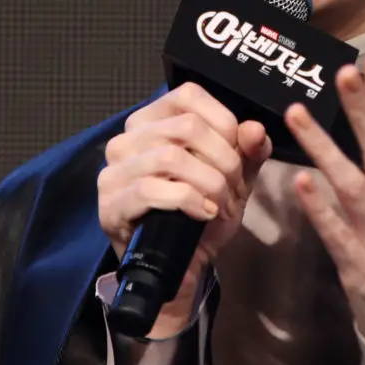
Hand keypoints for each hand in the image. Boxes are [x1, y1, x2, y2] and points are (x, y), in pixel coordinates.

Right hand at [100, 83, 271, 336]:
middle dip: (223, 160)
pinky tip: (203, 214)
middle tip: (235, 189)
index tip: (239, 155)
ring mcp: (113, 171)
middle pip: (186, 127)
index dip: (224, 123)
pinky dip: (188, 201)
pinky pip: (150, 190)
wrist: (183, 268)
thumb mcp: (236, 177)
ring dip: (209, 184)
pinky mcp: (110, 205)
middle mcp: (127, 138)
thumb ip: (249, 150)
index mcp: (154, 120)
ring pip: (170, 157)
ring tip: (221, 205)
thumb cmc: (203, 214)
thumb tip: (254, 129)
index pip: (189, 95)